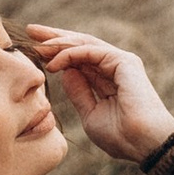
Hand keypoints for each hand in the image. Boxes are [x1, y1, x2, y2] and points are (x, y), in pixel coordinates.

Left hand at [21, 26, 173, 164]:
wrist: (143, 143)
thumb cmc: (121, 137)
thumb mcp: (90, 115)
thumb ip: (79, 93)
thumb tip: (64, 72)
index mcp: (108, 80)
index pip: (79, 60)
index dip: (56, 53)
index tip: (33, 50)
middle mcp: (115, 67)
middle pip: (80, 46)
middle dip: (55, 38)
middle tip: (30, 31)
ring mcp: (120, 62)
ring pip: (84, 44)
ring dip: (59, 42)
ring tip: (36, 43)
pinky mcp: (124, 61)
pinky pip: (90, 51)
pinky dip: (69, 54)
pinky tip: (53, 62)